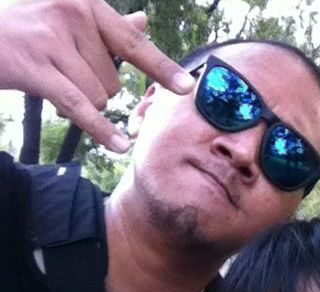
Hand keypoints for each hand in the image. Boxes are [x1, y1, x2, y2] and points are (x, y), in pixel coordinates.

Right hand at [0, 0, 194, 151]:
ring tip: (53, 81)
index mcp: (86, 5)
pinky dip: (101, 129)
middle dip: (94, 89)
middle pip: (112, 81)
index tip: (187, 87)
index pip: (133, 44)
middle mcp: (72, 16)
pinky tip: (120, 146)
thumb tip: (143, 23)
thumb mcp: (69, 19)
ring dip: (81, 102)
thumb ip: (110, 27)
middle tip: (64, 72)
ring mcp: (53, 41)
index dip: (161, 68)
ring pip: (96, 97)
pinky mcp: (37, 69)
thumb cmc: (29, 29)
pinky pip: (81, 107)